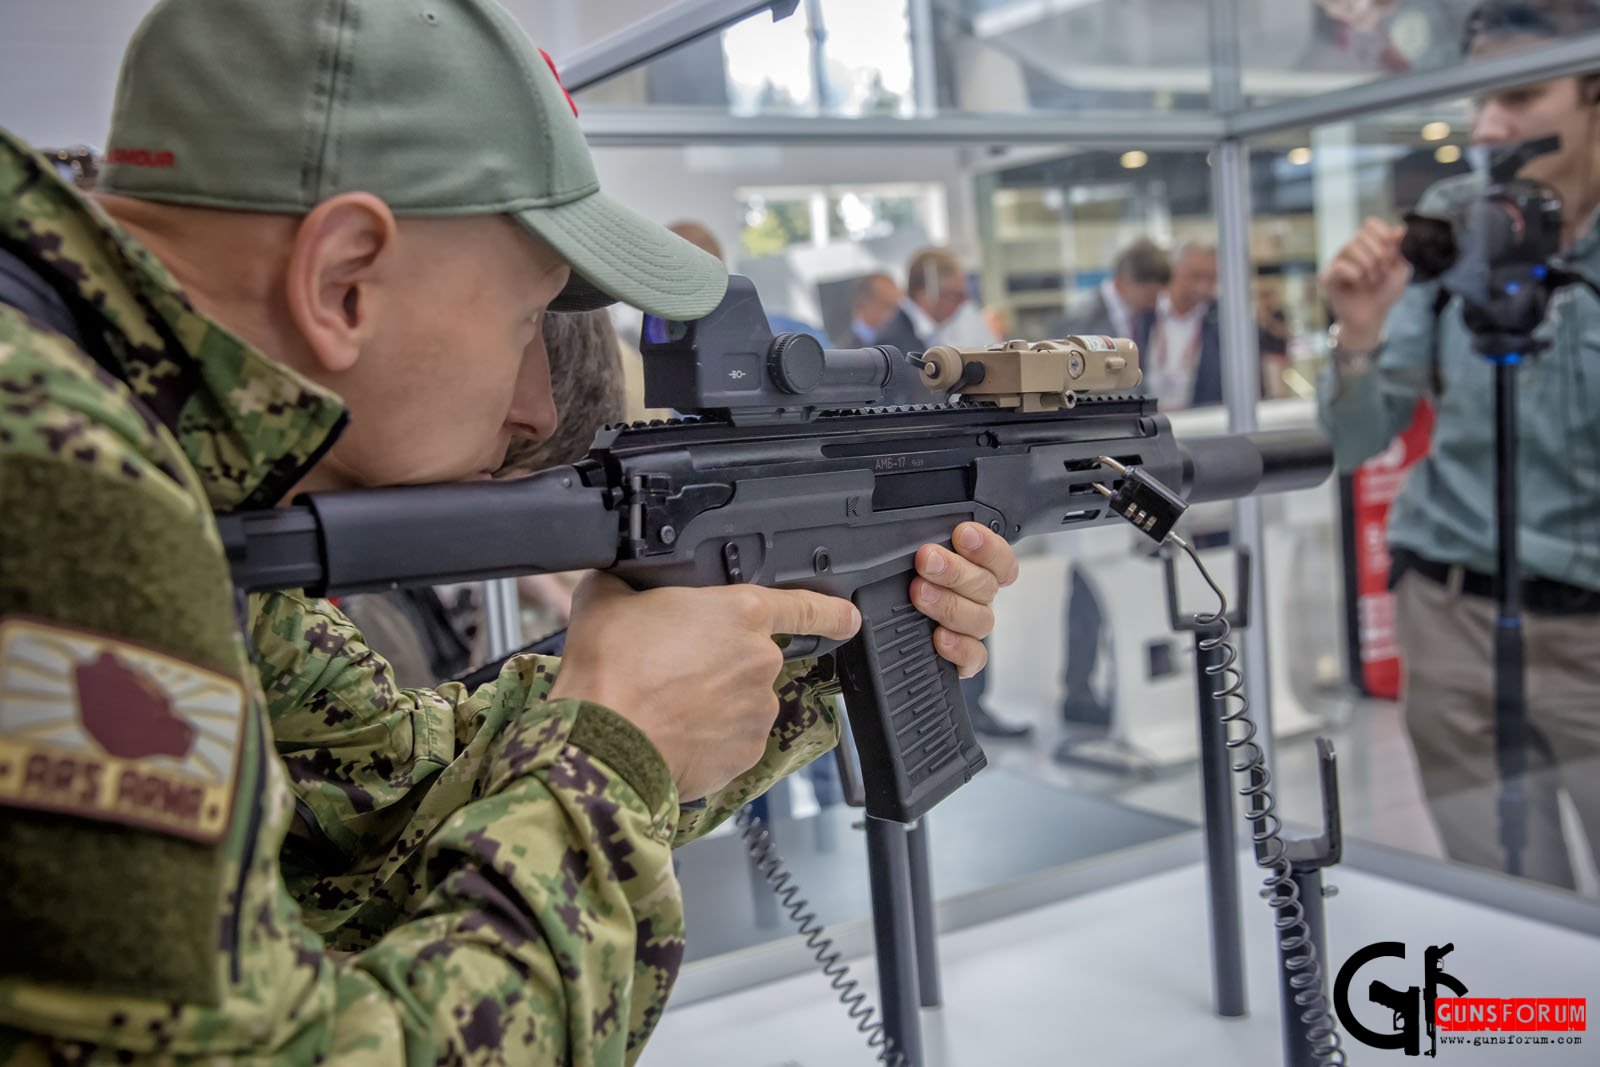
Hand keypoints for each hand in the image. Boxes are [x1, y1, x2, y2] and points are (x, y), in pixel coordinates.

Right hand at [550, 575, 860, 800]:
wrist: (604, 742)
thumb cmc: (609, 669)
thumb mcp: (607, 598)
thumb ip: (630, 584)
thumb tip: (621, 580)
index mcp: (741, 612)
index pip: (805, 604)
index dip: (830, 610)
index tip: (848, 617)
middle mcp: (762, 660)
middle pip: (754, 656)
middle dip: (722, 662)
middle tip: (672, 669)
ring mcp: (759, 710)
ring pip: (743, 699)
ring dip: (716, 701)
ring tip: (666, 704)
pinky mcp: (748, 753)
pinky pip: (734, 738)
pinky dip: (711, 737)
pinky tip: (675, 731)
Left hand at [909, 521, 1019, 678]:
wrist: (871, 635)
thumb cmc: (895, 584)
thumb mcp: (906, 557)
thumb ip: (925, 546)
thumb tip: (916, 527)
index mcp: (973, 570)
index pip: (1000, 559)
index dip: (989, 546)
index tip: (963, 534)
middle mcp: (975, 599)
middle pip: (986, 586)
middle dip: (955, 570)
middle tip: (927, 560)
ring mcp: (969, 630)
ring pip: (981, 620)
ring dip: (951, 604)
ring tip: (920, 594)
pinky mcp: (961, 659)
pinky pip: (975, 658)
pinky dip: (960, 648)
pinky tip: (940, 638)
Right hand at [1321, 218, 1409, 350]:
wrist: (1372, 317)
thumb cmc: (1384, 293)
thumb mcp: (1400, 269)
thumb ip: (1401, 248)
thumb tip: (1400, 229)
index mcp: (1367, 244)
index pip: (1370, 224)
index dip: (1383, 235)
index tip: (1392, 253)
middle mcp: (1350, 249)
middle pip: (1361, 234)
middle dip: (1378, 254)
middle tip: (1381, 272)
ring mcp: (1337, 261)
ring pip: (1350, 247)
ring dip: (1368, 266)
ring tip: (1370, 280)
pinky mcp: (1327, 276)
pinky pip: (1340, 266)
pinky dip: (1355, 275)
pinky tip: (1356, 284)